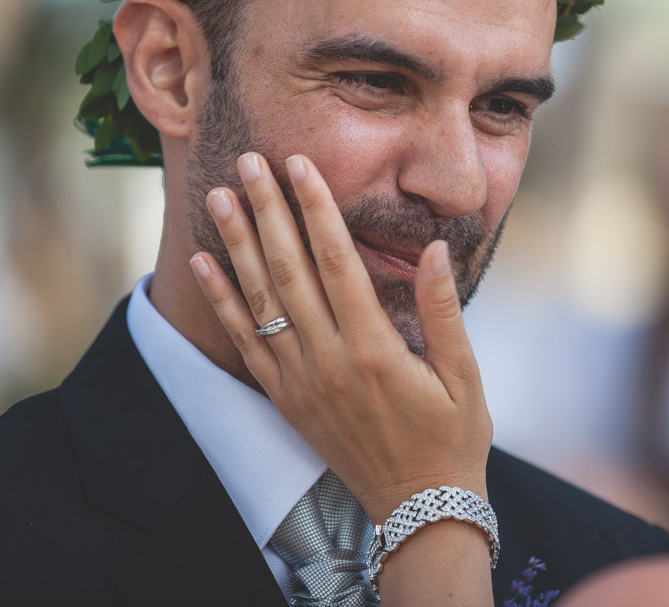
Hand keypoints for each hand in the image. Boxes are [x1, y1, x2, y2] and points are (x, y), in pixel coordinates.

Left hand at [188, 152, 492, 523]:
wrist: (419, 507)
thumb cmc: (451, 437)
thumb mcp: (464, 375)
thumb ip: (443, 310)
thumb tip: (435, 247)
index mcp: (375, 350)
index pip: (336, 262)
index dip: (316, 209)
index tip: (300, 166)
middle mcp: (328, 361)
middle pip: (289, 271)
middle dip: (268, 211)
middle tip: (249, 162)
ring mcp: (301, 382)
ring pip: (261, 300)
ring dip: (237, 245)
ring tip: (219, 197)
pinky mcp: (286, 399)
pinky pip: (245, 343)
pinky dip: (222, 302)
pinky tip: (204, 265)